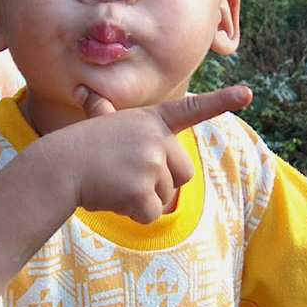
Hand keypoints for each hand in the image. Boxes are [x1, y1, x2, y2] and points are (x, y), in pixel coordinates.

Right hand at [61, 85, 251, 223]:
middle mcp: (157, 138)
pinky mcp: (142, 189)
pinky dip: (133, 213)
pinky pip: (151, 214)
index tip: (248, 93)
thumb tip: (82, 92)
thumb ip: (101, 111)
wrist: (58, 166)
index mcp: (151, 121)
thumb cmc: (79, 146)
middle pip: (184, 173)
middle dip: (162, 183)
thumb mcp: (98, 123)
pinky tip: (113, 197)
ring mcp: (151, 162)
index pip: (192, 109)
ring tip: (116, 182)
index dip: (222, 100)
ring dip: (144, 198)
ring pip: (167, 196)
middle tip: (129, 175)